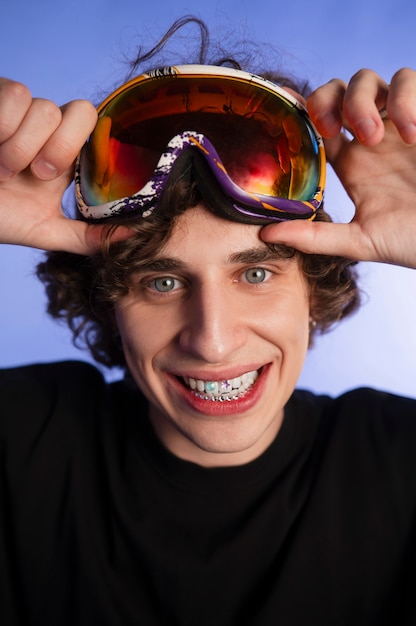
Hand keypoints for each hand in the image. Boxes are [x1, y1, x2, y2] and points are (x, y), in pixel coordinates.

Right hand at [0, 78, 116, 254]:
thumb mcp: (43, 230)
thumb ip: (86, 237)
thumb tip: (134, 236)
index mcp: (65, 157)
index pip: (101, 129)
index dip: (95, 148)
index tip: (73, 178)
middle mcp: (48, 129)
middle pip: (82, 111)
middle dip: (62, 148)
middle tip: (38, 175)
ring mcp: (21, 111)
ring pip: (46, 107)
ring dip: (23, 148)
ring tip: (2, 171)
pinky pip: (16, 93)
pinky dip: (3, 126)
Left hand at [261, 68, 415, 268]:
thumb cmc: (412, 240)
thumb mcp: (360, 241)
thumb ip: (314, 237)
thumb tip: (265, 233)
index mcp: (352, 163)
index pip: (318, 125)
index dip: (300, 113)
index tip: (285, 108)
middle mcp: (372, 138)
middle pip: (337, 91)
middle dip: (328, 100)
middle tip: (334, 128)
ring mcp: (400, 123)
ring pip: (369, 79)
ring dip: (363, 101)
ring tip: (376, 136)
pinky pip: (409, 79)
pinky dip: (405, 98)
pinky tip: (412, 133)